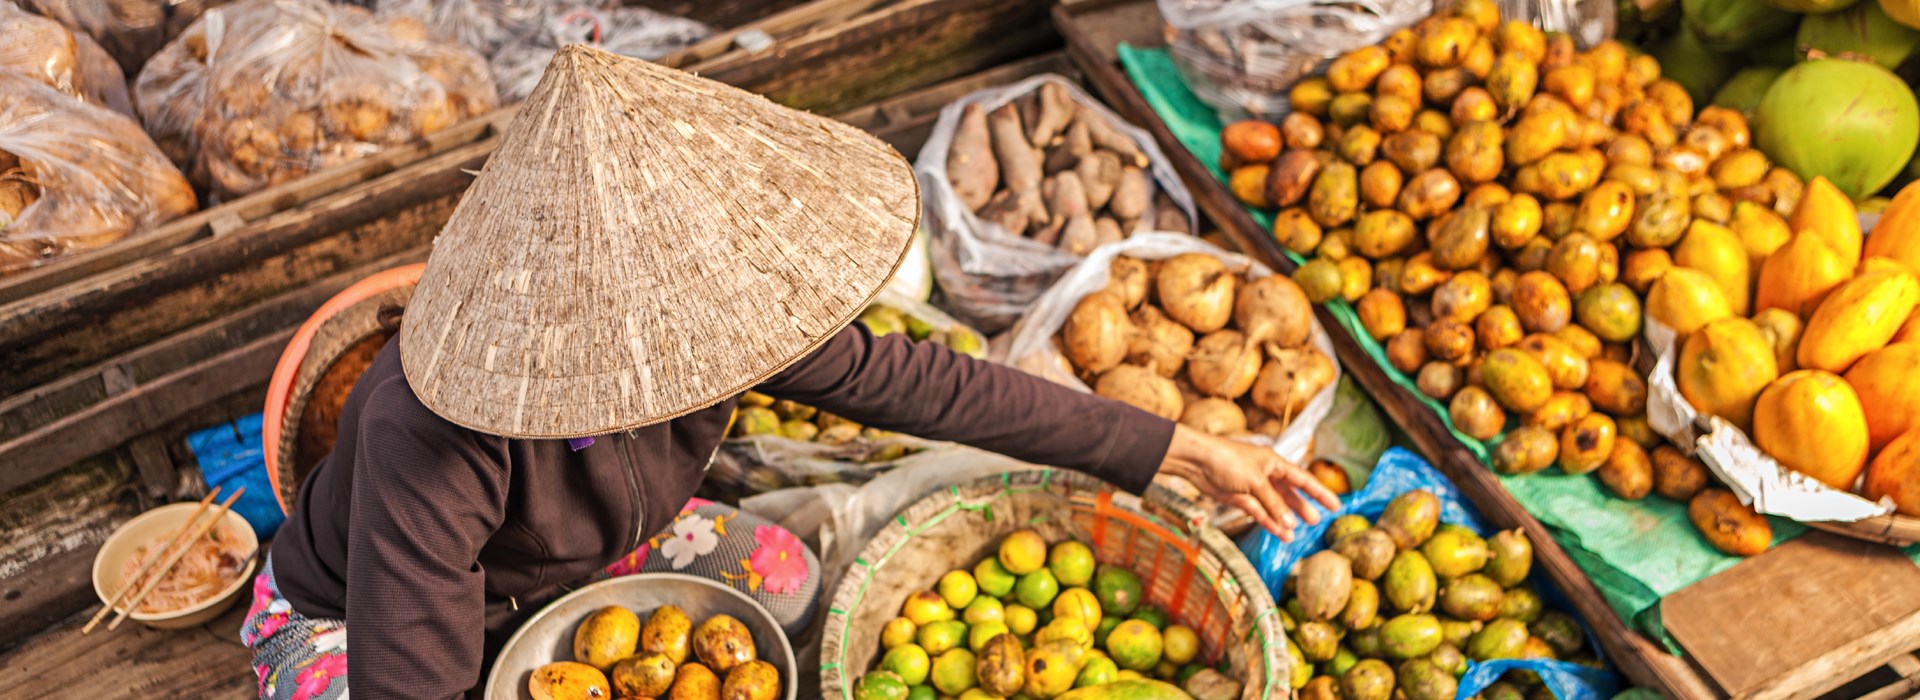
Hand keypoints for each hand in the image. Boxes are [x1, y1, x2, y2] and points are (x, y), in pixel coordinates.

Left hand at [1156, 425, 1341, 540]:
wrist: (1197, 461)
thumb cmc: (1227, 461)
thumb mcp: (1255, 481)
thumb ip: (1273, 503)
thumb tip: (1291, 524)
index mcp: (1274, 463)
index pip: (1303, 479)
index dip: (1319, 492)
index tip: (1335, 505)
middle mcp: (1265, 475)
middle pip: (1289, 494)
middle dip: (1301, 508)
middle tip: (1315, 522)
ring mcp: (1252, 488)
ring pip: (1273, 506)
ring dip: (1283, 520)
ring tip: (1294, 536)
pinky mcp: (1239, 498)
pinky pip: (1258, 512)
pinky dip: (1267, 521)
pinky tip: (1278, 532)